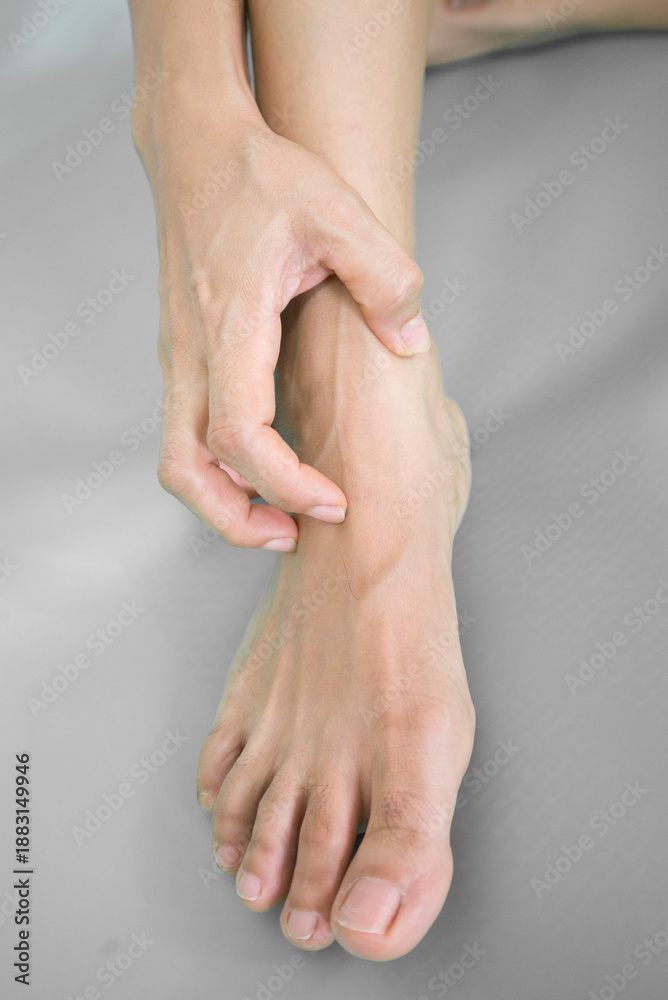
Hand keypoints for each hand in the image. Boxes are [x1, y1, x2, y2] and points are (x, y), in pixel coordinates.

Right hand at [133, 97, 429, 549]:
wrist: (195, 146)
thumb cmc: (262, 174)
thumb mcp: (340, 211)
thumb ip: (385, 277)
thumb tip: (412, 342)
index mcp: (230, 325)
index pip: (240, 435)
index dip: (285, 484)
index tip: (334, 503)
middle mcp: (191, 352)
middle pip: (186, 470)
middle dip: (238, 519)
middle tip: (296, 535)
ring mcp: (178, 357)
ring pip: (177, 459)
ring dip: (220, 501)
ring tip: (278, 518)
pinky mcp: (181, 355)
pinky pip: (185, 433)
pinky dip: (219, 469)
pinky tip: (268, 466)